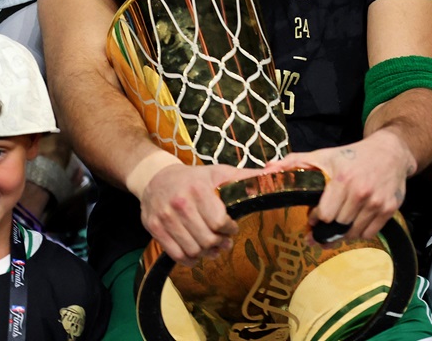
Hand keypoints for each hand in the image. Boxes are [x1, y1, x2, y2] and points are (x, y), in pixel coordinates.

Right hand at [138, 163, 256, 264]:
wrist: (156, 178)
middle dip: (219, 244)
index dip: (229, 229)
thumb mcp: (221, 173)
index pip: (219, 221)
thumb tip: (277, 175)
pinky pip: (175, 255)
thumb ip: (248, 177)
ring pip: (192, 250)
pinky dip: (189, 260)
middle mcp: (180, 204)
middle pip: (207, 239)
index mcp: (199, 189)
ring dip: (206, 253)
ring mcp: (166, 217)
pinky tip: (196, 253)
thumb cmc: (196, 178)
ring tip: (212, 248)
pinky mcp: (154, 228)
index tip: (232, 227)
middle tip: (224, 242)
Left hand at [275, 129, 415, 241]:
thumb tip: (268, 170)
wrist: (391, 152)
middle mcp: (361, 192)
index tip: (314, 216)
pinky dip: (359, 232)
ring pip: (352, 233)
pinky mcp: (389, 209)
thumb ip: (294, 162)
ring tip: (339, 222)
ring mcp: (376, 202)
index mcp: (342, 179)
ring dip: (343, 232)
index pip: (324, 215)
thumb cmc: (352, 155)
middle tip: (324, 223)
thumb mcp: (323, 155)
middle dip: (328, 227)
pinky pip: (368, 233)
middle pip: (337, 225)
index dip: (316, 218)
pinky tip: (355, 221)